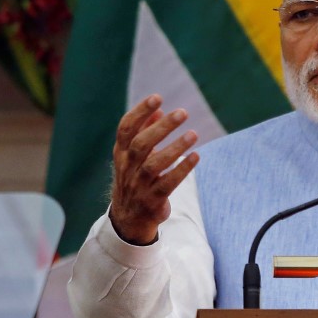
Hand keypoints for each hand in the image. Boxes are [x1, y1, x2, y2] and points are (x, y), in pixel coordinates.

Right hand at [109, 94, 198, 244]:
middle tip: (182, 113)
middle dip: (162, 127)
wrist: (128, 219)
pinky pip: (168, 183)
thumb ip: (144, 133)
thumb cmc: (135, 180)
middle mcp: (127, 168)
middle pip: (141, 145)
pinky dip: (182, 169)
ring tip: (193, 134)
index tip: (157, 98)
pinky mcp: (152, 201)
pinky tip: (196, 156)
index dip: (140, 112)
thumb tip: (159, 110)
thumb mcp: (134, 157)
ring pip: (154, 164)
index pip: (126, 129)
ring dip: (175, 147)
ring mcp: (138, 185)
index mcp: (121, 154)